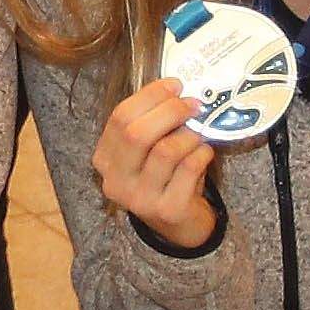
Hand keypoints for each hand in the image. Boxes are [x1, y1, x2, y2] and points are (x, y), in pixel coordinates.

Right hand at [90, 76, 220, 250]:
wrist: (176, 223)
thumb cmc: (163, 176)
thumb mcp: (146, 150)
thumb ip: (151, 122)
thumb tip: (175, 90)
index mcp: (104, 158)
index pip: (120, 117)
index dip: (150, 96)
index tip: (175, 85)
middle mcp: (116, 180)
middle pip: (137, 134)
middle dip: (169, 111)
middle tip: (192, 104)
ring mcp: (140, 199)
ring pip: (166, 151)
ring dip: (189, 135)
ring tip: (198, 133)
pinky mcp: (167, 210)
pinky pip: (189, 170)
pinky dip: (202, 154)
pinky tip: (204, 152)